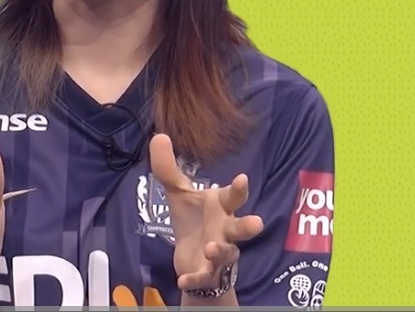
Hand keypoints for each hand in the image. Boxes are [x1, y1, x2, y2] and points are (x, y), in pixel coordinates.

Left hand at [149, 134, 263, 290]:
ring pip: (227, 254)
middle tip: (256, 223)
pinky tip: (182, 280)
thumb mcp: (178, 193)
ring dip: (221, 251)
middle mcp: (226, 230)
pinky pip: (202, 277)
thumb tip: (158, 135)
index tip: (242, 178)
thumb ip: (168, 168)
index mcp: (221, 208)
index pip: (234, 196)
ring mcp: (219, 253)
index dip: (239, 189)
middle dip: (248, 225)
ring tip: (213, 247)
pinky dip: (194, 278)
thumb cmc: (193, 219)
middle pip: (241, 228)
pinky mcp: (206, 272)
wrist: (192, 257)